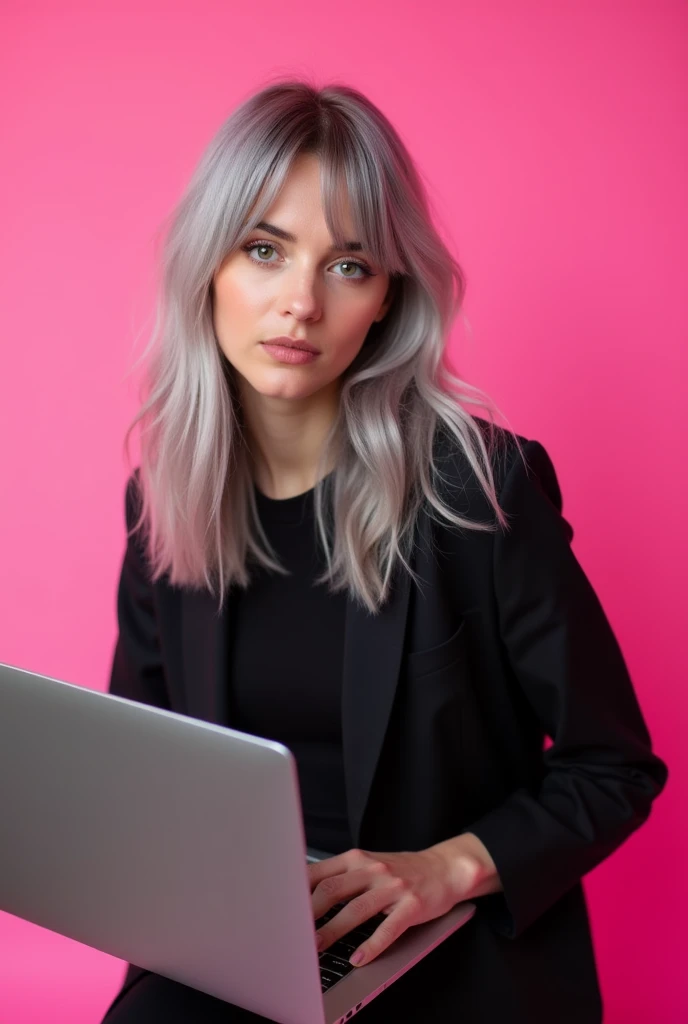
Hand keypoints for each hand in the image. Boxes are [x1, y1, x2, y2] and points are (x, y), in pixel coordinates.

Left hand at [308, 840, 485, 967]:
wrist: (444, 868)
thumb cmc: (401, 870)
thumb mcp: (369, 864)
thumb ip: (340, 875)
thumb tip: (302, 892)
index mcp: (358, 859)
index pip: (320, 872)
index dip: (298, 892)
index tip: (282, 909)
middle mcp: (373, 869)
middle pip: (333, 889)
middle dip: (310, 913)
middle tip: (293, 933)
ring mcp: (393, 887)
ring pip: (357, 909)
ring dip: (333, 930)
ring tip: (317, 947)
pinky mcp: (411, 906)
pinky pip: (388, 928)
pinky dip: (371, 945)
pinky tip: (359, 958)